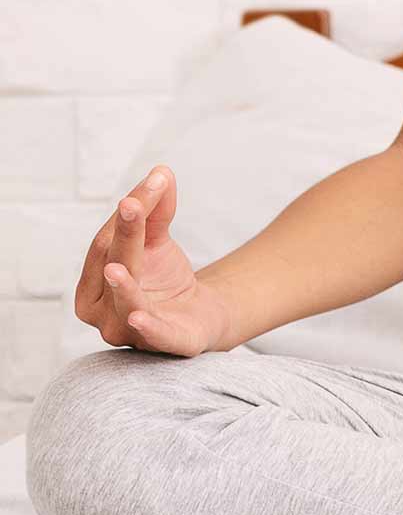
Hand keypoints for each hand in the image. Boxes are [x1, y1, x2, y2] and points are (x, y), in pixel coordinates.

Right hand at [74, 165, 231, 357]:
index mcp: (93, 284)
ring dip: (122, 286)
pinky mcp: (164, 343)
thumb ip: (157, 210)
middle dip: (125, 234)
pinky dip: (146, 326)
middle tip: (132, 204)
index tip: (154, 182)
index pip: (106, 244)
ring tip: (118, 269)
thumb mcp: (158, 241)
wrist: (198, 314)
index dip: (128, 214)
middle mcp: (102, 311)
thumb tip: (161, 171)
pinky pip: (152, 335)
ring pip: (124, 303)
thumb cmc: (164, 278)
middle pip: (114, 265)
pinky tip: (139, 315)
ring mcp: (128, 331)